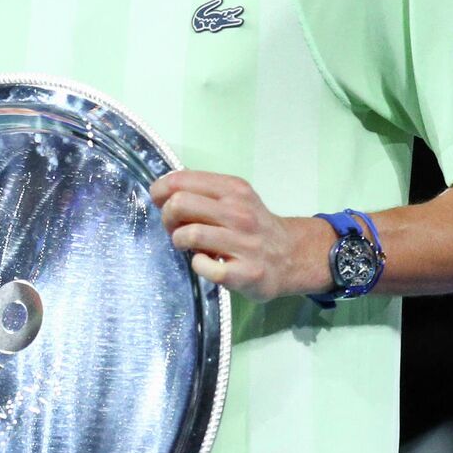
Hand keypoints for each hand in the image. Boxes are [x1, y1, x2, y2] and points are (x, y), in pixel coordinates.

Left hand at [151, 171, 332, 301]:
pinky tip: (204, 262)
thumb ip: (204, 191)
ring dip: (178, 241)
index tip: (159, 202)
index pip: (180, 180)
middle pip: (179, 204)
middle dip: (167, 217)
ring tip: (187, 245)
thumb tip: (164, 188)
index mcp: (233, 189)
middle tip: (174, 227)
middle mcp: (239, 212)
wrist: (293, 256)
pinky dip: (197, 264)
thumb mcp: (235, 197)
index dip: (160, 191)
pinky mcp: (246, 273)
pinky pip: (205, 266)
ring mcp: (244, 243)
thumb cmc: (253, 226)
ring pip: (189, 234)